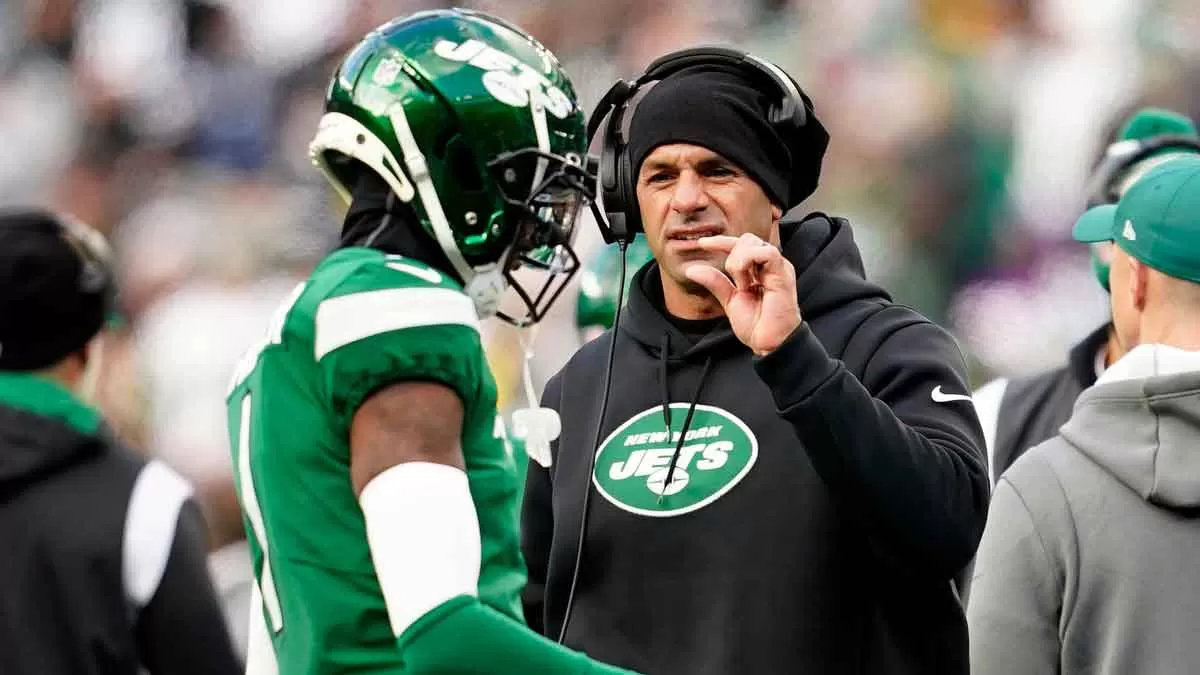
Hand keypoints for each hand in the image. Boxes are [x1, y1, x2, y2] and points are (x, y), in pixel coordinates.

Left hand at [684, 233, 801, 355]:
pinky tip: (747, 282)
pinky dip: (750, 262)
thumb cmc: (756, 324)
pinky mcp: (783, 274)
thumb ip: (715, 282)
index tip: (702, 243)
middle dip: (732, 256)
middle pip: (746, 239)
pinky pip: (767, 253)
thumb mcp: (730, 300)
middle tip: (735, 282)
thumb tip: (692, 269)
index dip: (721, 241)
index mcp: (760, 269)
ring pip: (753, 242)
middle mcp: (770, 265)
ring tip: (742, 285)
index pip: (740, 245)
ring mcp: (778, 268)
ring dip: (739, 261)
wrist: (770, 343)